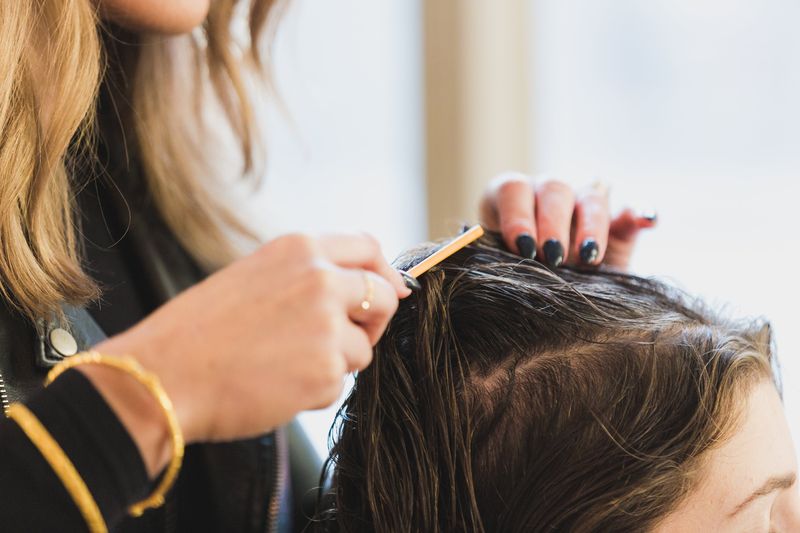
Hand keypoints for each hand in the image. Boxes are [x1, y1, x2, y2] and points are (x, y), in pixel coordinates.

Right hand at [82, 233, 407, 474]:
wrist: (164, 375)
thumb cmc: (198, 331)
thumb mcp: (252, 277)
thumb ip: (304, 275)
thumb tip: (354, 288)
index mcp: (299, 250)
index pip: (368, 247)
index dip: (385, 273)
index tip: (391, 292)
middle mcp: (320, 280)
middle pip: (382, 295)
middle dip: (375, 321)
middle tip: (350, 340)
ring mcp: (327, 325)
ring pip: (362, 348)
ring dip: (336, 362)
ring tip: (284, 365)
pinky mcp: (326, 371)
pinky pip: (340, 383)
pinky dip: (316, 390)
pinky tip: (276, 385)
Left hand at [480, 172, 655, 270]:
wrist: (545, 303)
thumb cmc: (512, 283)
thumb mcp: (497, 269)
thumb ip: (487, 258)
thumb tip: (463, 248)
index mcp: (511, 199)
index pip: (512, 190)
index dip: (517, 214)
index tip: (522, 247)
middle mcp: (547, 194)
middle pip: (553, 189)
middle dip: (553, 222)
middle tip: (552, 256)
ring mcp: (584, 205)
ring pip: (592, 197)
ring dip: (591, 224)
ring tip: (588, 256)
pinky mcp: (617, 223)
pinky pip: (631, 210)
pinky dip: (640, 213)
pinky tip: (647, 220)